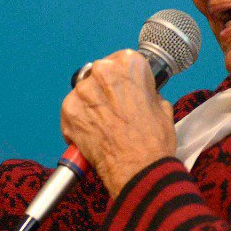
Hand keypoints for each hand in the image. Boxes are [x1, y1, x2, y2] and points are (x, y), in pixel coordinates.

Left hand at [60, 49, 176, 197]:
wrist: (138, 169)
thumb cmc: (153, 141)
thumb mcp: (162, 106)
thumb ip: (147, 93)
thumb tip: (141, 95)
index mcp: (129, 64)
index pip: (121, 61)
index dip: (124, 79)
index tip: (125, 90)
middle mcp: (103, 72)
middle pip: (99, 74)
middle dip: (105, 90)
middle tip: (115, 110)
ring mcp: (83, 91)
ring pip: (84, 93)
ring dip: (91, 105)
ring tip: (105, 125)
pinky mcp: (68, 110)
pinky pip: (72, 110)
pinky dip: (79, 121)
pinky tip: (93, 133)